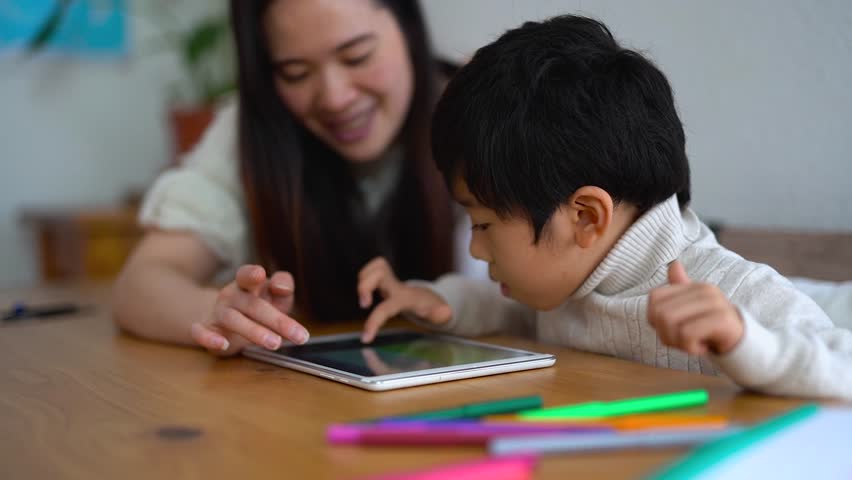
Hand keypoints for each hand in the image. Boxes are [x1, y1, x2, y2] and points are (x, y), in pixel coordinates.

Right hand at [190, 265, 309, 355]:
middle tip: (299, 336)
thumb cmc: (256, 304)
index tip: (260, 275)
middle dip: (276, 320)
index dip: (252, 274)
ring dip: (254, 331)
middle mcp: (231, 296)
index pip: (247, 275)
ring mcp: (218, 313)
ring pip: (233, 320)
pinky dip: (208, 338)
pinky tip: (222, 344)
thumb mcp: (275, 295)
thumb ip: (284, 286)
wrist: (221, 318)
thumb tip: (282, 287)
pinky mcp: (206, 331)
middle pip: (252, 305)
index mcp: (247, 284)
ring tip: (275, 343)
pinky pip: (200, 333)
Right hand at [357, 257, 451, 342]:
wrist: (426, 296)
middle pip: (378, 274)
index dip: (374, 321)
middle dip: (364, 286)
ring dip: (362, 282)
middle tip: (365, 304)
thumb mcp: (436, 313)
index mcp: (404, 298)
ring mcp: (388, 281)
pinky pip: (369, 271)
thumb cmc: (428, 306)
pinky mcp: (381, 280)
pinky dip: (363, 278)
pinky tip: (366, 291)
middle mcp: (395, 286)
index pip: (387, 307)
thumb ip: (440, 313)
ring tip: (365, 298)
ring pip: (372, 269)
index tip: (366, 337)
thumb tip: (446, 311)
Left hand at [647, 261, 743, 354]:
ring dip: (676, 342)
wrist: (741, 342)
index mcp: (692, 286)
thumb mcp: (689, 310)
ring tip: (690, 343)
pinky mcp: (721, 319)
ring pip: (669, 321)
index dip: (653, 318)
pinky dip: (689, 347)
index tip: (670, 328)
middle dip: (664, 334)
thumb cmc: (708, 327)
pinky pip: (686, 334)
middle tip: (681, 341)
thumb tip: (674, 264)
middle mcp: (703, 290)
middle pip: (659, 312)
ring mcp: (714, 303)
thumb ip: (677, 290)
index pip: (654, 297)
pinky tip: (700, 348)